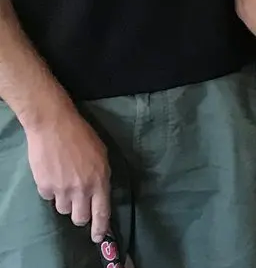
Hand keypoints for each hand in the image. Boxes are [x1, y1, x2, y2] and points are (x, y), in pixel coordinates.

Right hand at [24, 103, 111, 241]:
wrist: (53, 125)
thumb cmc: (81, 136)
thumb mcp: (101, 155)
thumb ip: (101, 176)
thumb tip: (99, 192)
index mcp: (100, 180)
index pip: (102, 212)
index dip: (100, 228)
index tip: (98, 238)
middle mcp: (82, 189)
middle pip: (80, 218)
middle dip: (80, 215)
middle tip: (78, 204)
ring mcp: (62, 190)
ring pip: (63, 209)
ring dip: (65, 200)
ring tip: (65, 181)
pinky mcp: (44, 187)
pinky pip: (48, 198)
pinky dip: (51, 190)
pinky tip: (53, 174)